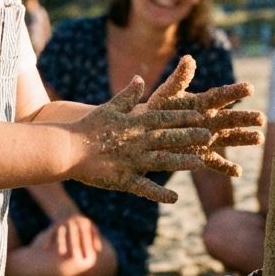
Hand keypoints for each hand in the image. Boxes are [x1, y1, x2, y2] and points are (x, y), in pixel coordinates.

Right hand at [38, 213, 102, 265]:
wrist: (65, 212)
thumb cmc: (81, 225)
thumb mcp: (89, 227)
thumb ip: (95, 238)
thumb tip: (98, 250)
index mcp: (84, 222)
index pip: (86, 233)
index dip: (87, 243)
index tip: (88, 254)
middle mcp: (73, 221)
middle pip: (74, 234)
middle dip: (75, 245)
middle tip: (77, 256)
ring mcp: (63, 223)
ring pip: (61, 233)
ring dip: (61, 243)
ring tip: (62, 253)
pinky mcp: (54, 224)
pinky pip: (50, 233)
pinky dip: (48, 240)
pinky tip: (45, 249)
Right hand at [68, 76, 210, 202]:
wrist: (65, 148)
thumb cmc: (86, 127)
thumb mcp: (109, 107)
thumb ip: (127, 95)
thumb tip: (139, 78)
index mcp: (133, 124)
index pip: (162, 118)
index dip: (182, 117)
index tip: (200, 116)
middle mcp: (135, 141)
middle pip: (166, 138)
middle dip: (188, 136)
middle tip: (209, 136)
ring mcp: (130, 161)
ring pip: (160, 161)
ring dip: (180, 162)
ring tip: (199, 163)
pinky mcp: (122, 179)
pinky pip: (143, 188)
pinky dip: (159, 194)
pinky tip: (174, 198)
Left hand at [138, 56, 264, 176]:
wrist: (147, 131)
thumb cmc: (157, 109)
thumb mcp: (166, 93)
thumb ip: (179, 78)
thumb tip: (189, 58)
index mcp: (203, 103)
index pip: (222, 95)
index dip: (235, 92)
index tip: (249, 88)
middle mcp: (210, 120)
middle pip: (231, 118)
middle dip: (246, 118)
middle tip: (260, 117)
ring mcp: (208, 138)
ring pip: (230, 137)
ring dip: (244, 138)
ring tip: (260, 138)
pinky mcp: (201, 155)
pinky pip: (216, 161)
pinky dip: (226, 167)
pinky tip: (238, 172)